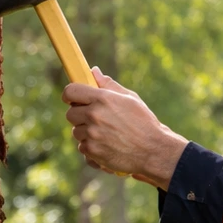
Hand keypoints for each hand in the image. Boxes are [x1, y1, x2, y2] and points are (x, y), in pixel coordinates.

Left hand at [63, 69, 187, 188]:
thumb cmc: (144, 122)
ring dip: (86, 133)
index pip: (70, 91)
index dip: (69, 95)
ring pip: (76, 132)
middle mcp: (94, 115)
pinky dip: (91, 148)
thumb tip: (94, 72)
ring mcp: (92, 134)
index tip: (72, 99)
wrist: (153, 150)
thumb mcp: (130, 98)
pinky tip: (107, 146)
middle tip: (95, 119)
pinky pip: (82, 147)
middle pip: (70, 114)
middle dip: (80, 116)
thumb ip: (109, 85)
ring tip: (106, 134)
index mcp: (103, 98)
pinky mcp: (92, 151)